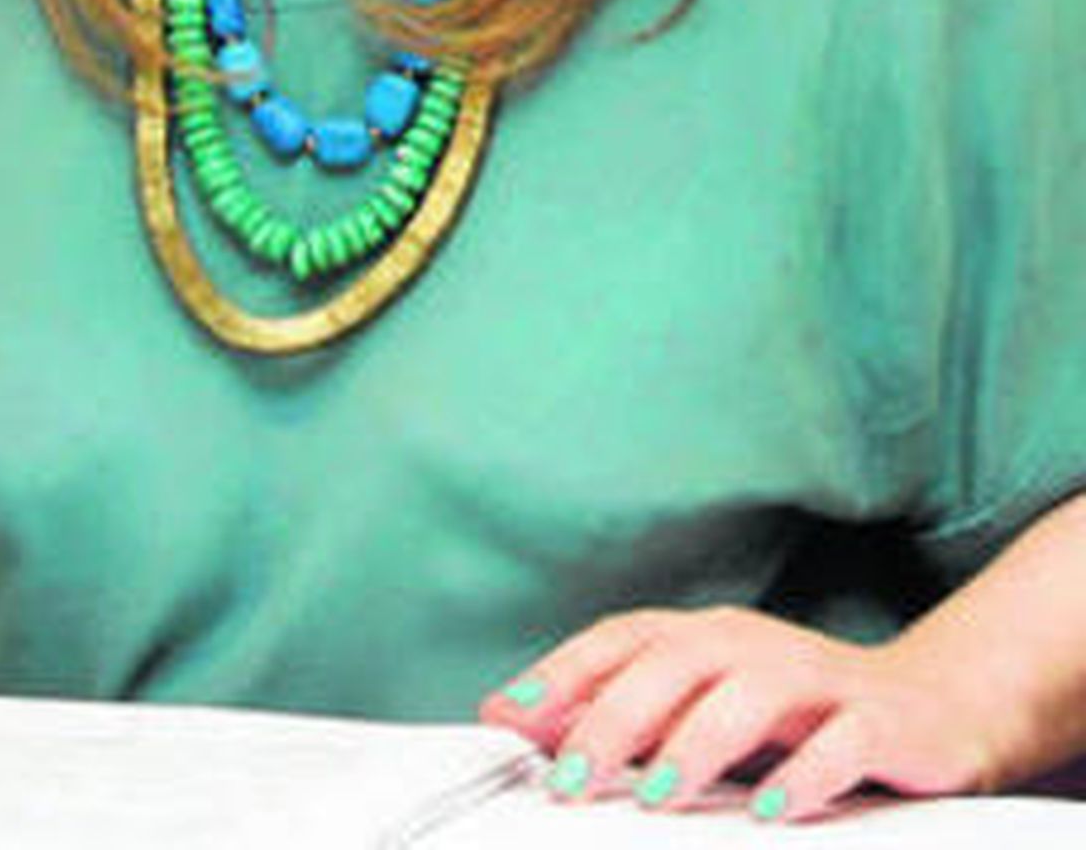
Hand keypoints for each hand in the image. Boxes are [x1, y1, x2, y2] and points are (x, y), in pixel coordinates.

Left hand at [479, 605, 996, 822]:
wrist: (932, 708)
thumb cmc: (800, 713)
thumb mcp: (704, 707)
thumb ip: (617, 712)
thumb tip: (514, 716)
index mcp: (709, 637)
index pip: (624, 638)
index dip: (566, 672)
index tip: (511, 715)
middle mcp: (755, 646)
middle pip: (675, 663)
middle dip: (615, 718)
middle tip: (572, 778)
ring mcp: (819, 680)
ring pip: (750, 694)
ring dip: (695, 743)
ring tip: (654, 794)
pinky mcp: (879, 722)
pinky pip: (840, 742)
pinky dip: (804, 773)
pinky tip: (770, 807)